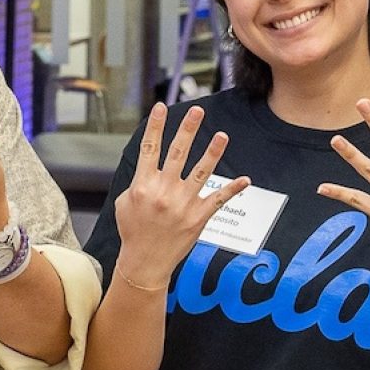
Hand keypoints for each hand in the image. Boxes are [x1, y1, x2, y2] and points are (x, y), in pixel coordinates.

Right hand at [109, 101, 243, 290]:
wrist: (145, 262)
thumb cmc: (133, 232)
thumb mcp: (124, 204)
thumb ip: (137, 182)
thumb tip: (148, 168)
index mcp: (142, 185)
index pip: (150, 148)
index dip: (155, 126)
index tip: (161, 107)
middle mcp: (164, 191)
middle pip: (177, 152)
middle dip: (188, 129)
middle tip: (197, 111)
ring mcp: (183, 203)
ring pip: (201, 171)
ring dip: (212, 152)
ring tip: (221, 135)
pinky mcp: (198, 217)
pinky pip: (219, 199)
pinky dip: (233, 189)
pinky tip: (245, 179)